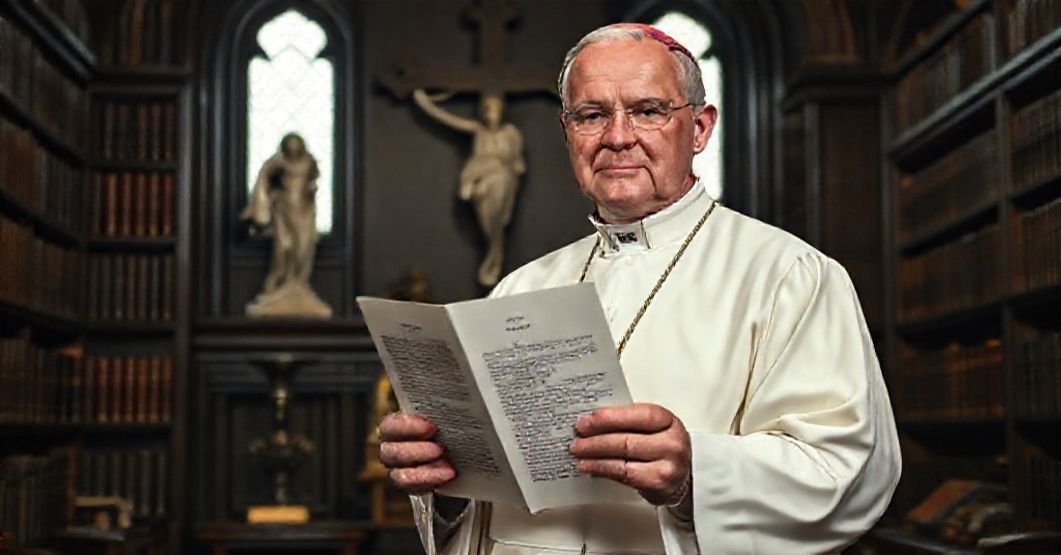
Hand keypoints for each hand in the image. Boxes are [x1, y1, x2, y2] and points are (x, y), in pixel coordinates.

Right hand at [379, 413, 455, 493]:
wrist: (460, 454)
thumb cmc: (449, 431)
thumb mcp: (444, 420)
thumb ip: (442, 415)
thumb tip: (455, 406)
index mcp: (396, 427)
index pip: (389, 426)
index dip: (406, 427)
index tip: (431, 427)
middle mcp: (393, 449)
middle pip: (391, 452)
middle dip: (417, 451)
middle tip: (440, 448)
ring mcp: (400, 470)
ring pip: (400, 475)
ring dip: (425, 471)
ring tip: (448, 466)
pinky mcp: (412, 486)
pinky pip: (414, 488)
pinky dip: (432, 481)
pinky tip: (448, 475)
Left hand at [570, 403, 690, 505]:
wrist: (683, 476)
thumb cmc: (663, 447)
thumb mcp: (653, 428)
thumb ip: (629, 421)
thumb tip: (593, 419)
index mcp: (668, 421)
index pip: (638, 415)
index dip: (610, 417)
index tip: (588, 419)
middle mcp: (671, 443)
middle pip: (627, 438)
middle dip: (596, 437)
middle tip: (577, 435)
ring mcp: (667, 465)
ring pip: (622, 458)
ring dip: (594, 454)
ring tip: (578, 451)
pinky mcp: (657, 484)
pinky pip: (623, 475)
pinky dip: (602, 469)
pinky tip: (589, 466)